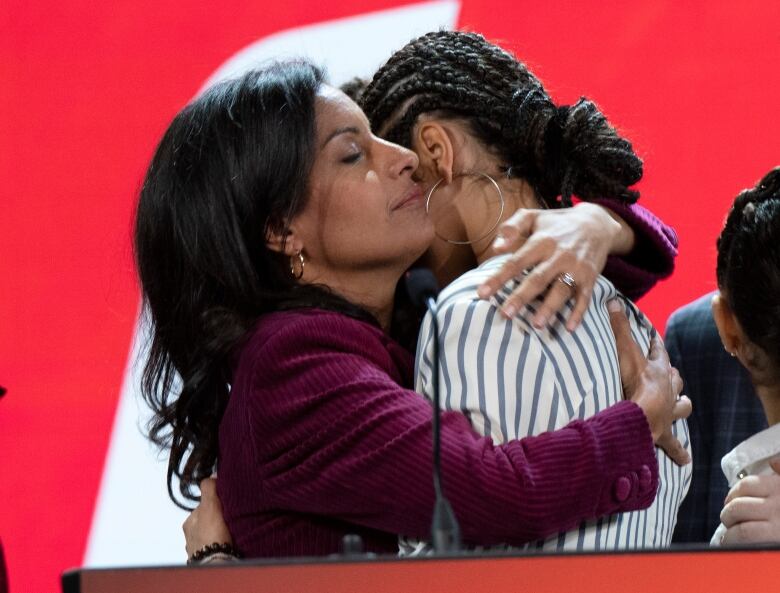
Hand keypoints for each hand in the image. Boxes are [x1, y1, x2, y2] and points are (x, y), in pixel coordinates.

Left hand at [182, 477, 232, 557]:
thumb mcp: (210, 506)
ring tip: (232, 531)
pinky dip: (221, 544)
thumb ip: (209, 489)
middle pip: (207, 520)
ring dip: (220, 532)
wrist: (216, 563)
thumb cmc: (211, 536)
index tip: (226, 503)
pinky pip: (216, 546)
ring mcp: (199, 549)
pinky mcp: (208, 559)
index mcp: (189, 522)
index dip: (216, 502)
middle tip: (231, 517)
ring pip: (212, 534)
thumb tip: (210, 476)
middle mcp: (190, 536)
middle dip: (218, 518)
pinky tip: (230, 543)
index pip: (203, 505)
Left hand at [477, 202, 629, 330]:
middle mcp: (559, 255)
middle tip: (506, 314)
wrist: (596, 224)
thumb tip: (496, 247)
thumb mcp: (533, 217)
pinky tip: (570, 327)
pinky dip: (579, 313)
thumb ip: (512, 227)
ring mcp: (576, 268)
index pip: (516, 262)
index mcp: (541, 241)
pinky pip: (585, 297)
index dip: (499, 278)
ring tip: (536, 325)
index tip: (482, 293)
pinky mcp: (590, 277)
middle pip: (538, 279)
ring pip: (561, 290)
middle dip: (521, 297)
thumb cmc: (556, 224)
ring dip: (549, 308)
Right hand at [608, 300, 691, 465]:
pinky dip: (678, 451)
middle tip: (669, 375)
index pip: (660, 353)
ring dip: (681, 406)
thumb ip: (618, 327)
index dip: (657, 345)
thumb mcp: (624, 351)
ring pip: (682, 407)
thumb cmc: (634, 383)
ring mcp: (668, 413)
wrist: (641, 414)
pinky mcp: (664, 433)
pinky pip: (674, 445)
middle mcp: (668, 391)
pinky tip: (683, 458)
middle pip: (676, 381)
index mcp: (658, 371)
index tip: (655, 338)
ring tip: (681, 408)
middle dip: (673, 377)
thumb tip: (613, 300)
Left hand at [720, 459, 779, 544]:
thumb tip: (773, 462)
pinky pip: (747, 536)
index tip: (731, 501)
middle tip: (729, 520)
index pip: (748, 485)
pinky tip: (733, 543)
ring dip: (730, 530)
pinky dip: (734, 540)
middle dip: (728, 513)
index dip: (734, 493)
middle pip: (738, 505)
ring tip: (730, 535)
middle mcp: (779, 503)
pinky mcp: (776, 538)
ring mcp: (778, 523)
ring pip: (740, 523)